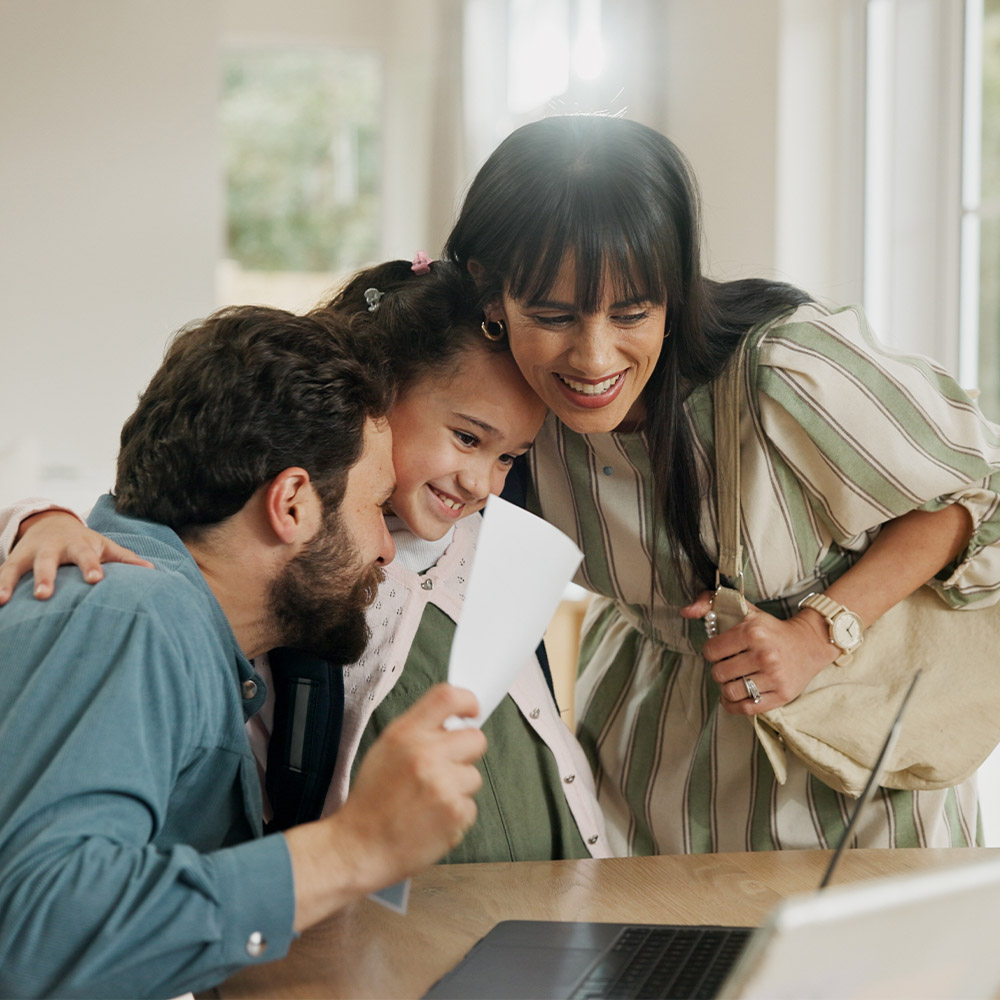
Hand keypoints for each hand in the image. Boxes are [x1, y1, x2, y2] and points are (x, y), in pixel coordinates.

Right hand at [0, 510, 152, 604]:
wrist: (51, 523)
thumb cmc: (85, 542)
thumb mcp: (104, 546)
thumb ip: (125, 559)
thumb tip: (152, 570)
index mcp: (78, 545)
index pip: (85, 556)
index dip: (90, 567)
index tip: (96, 579)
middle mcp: (52, 549)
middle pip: (47, 562)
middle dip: (45, 577)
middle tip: (44, 595)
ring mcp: (29, 555)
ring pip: (18, 568)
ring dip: (10, 583)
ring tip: (4, 600)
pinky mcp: (13, 562)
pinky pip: (2, 573)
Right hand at [285, 683, 486, 929]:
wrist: (358, 848)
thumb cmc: (371, 800)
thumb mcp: (384, 751)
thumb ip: (417, 732)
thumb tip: (454, 723)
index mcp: (405, 734)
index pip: (447, 697)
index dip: (467, 701)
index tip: (472, 711)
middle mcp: (426, 755)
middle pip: (475, 738)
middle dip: (467, 753)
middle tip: (446, 768)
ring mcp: (442, 785)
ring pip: (474, 776)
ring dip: (458, 788)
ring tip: (429, 800)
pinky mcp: (455, 814)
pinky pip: (470, 806)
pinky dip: (455, 815)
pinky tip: (431, 820)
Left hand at [681, 591, 835, 713]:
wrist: (808, 644)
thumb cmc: (770, 628)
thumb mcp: (744, 610)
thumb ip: (710, 602)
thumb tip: (685, 611)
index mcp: (752, 632)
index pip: (711, 651)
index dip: (712, 652)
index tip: (721, 651)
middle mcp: (764, 655)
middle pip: (719, 674)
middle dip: (719, 670)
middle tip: (729, 665)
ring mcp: (774, 677)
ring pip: (730, 692)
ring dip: (726, 688)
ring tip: (733, 679)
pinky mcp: (782, 695)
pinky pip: (746, 708)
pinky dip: (735, 705)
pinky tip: (736, 695)